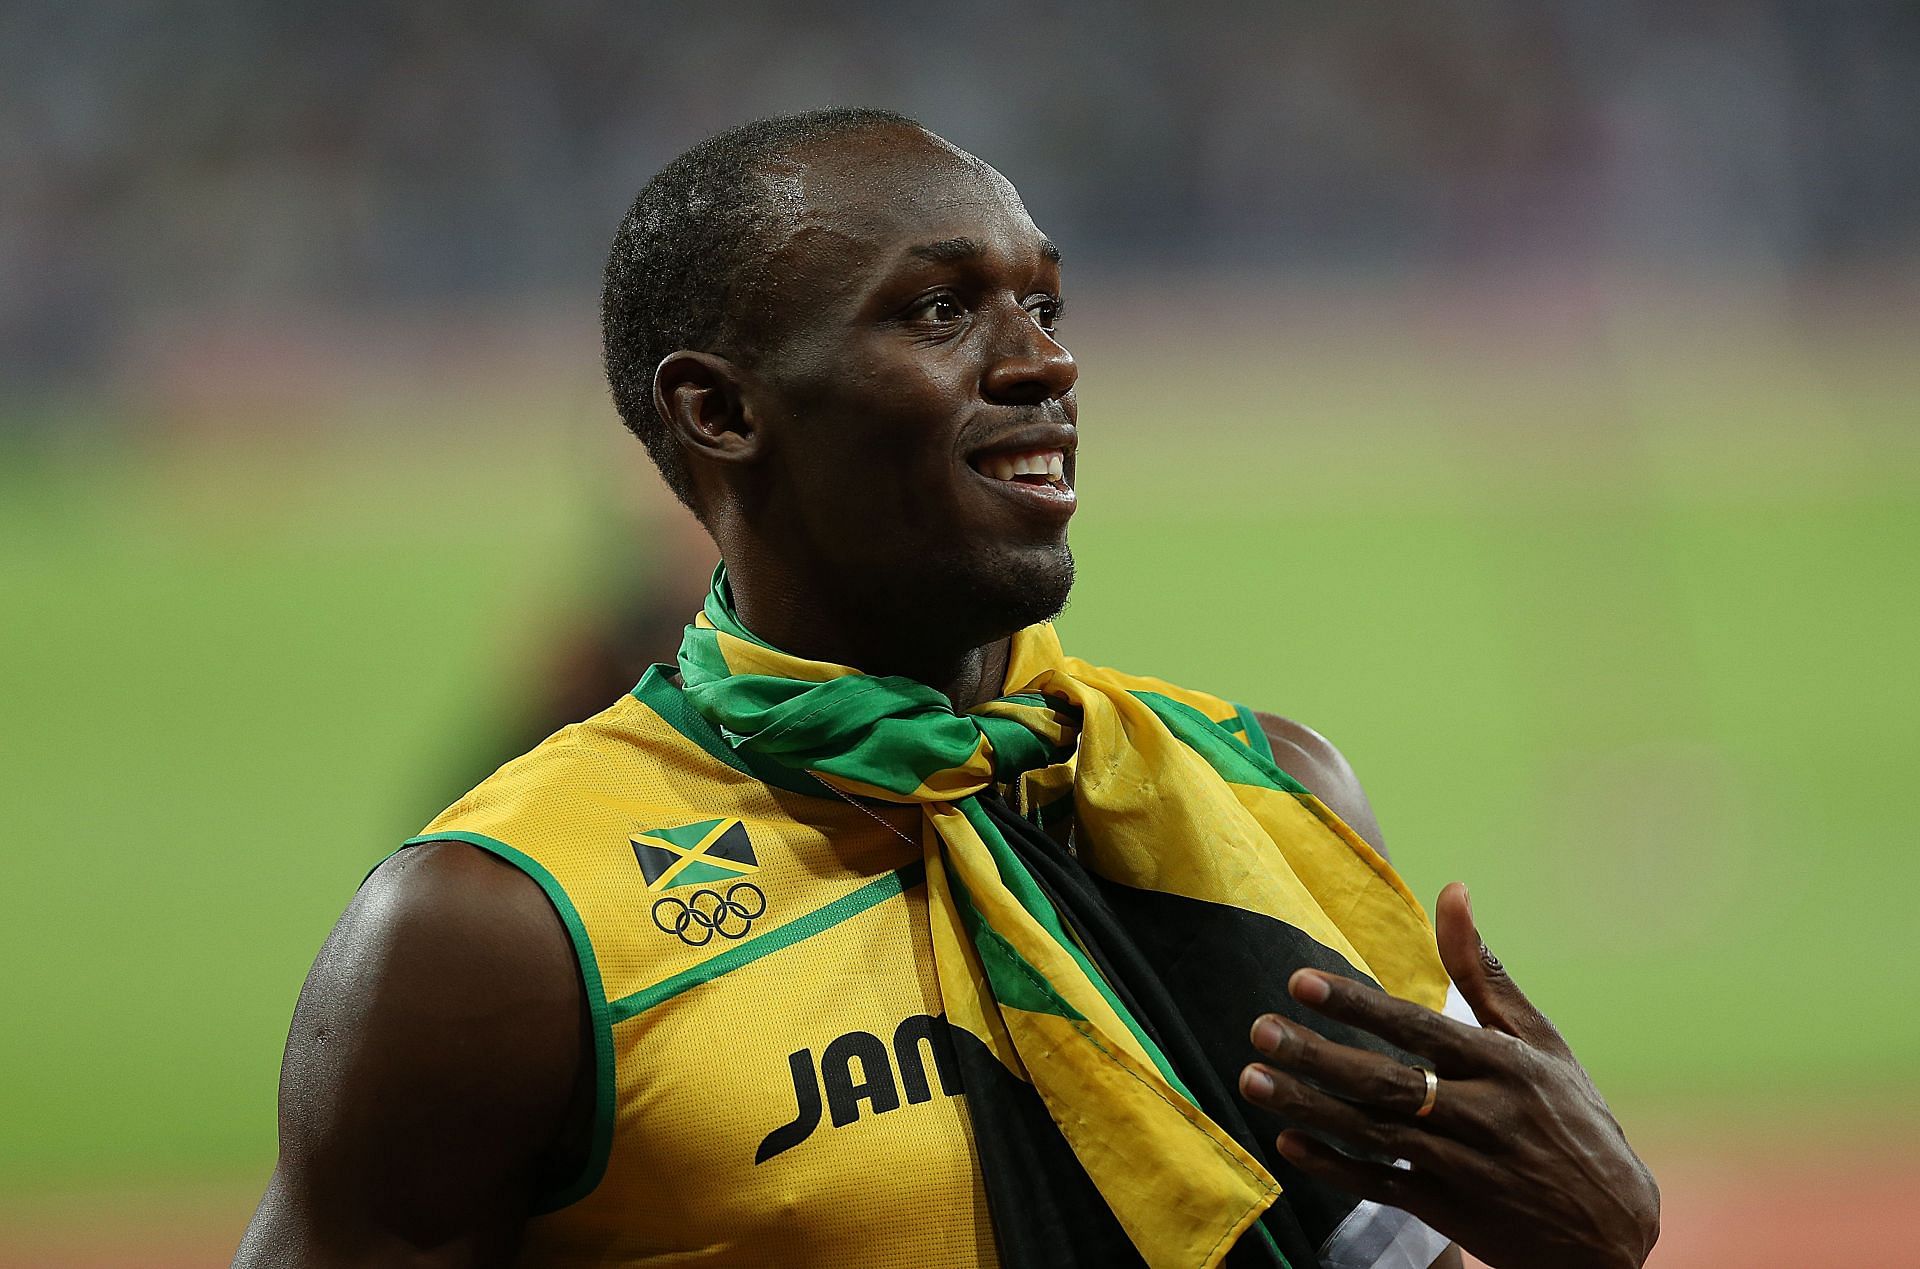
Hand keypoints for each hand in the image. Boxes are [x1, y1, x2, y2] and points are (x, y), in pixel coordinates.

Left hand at [1237, 883, 1659, 1268]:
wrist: (1612, 1231)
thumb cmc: (1572, 1119)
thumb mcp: (1540, 1043)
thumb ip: (1484, 972)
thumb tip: (1453, 889)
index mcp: (1504, 1065)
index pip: (1417, 1027)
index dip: (1358, 1005)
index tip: (1300, 981)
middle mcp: (1482, 1114)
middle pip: (1386, 1082)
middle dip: (1318, 1056)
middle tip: (1260, 1031)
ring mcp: (1463, 1168)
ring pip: (1374, 1133)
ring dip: (1310, 1107)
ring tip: (1252, 1079)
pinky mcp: (1450, 1212)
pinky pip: (1382, 1187)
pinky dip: (1335, 1168)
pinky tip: (1289, 1143)